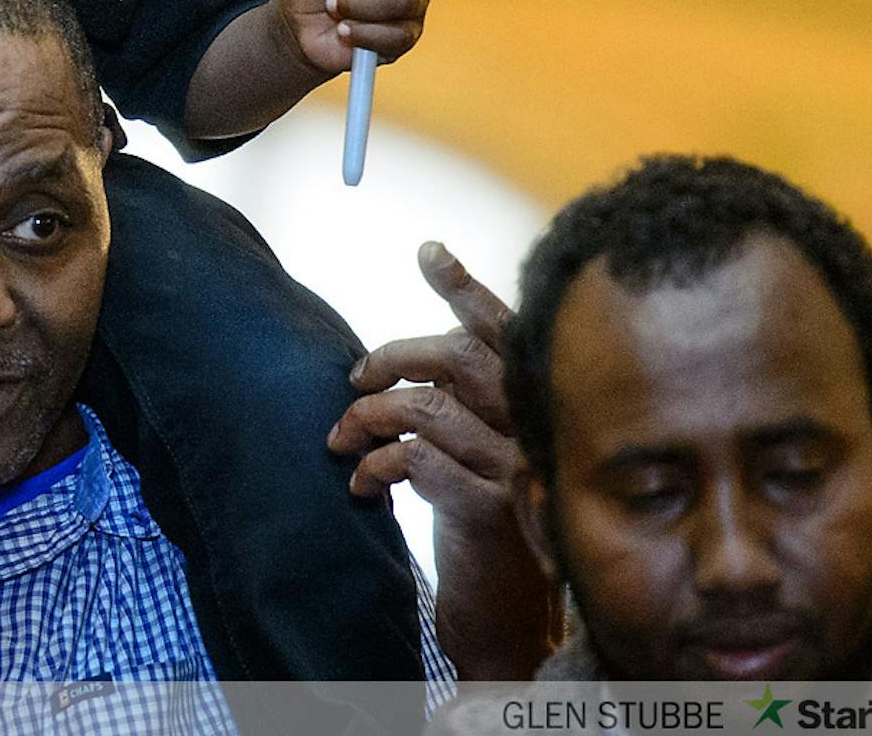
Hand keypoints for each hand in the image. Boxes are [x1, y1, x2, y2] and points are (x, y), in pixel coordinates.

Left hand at [327, 241, 558, 679]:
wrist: (504, 620)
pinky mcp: (489, 512)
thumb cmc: (481, 527)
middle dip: (393, 356)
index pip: (501, 331)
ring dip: (366, 418)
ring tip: (340, 443)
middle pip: (457, 357)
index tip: (427, 251)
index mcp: (528, 406)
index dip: (465, 287)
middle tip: (354, 381)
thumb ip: (457, 406)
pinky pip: (416, 461)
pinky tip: (361, 485)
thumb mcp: (474, 456)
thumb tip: (392, 364)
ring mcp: (513, 470)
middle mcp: (530, 429)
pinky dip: (376, 465)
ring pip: (425, 407)